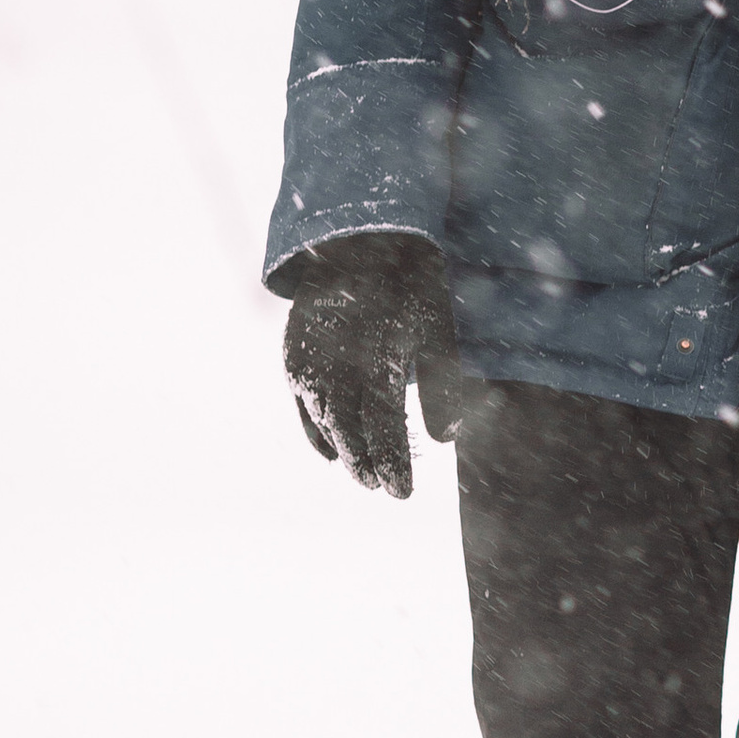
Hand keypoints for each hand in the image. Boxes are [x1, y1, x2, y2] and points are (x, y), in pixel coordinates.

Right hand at [282, 233, 463, 499]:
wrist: (356, 244)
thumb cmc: (408, 288)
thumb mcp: (436, 330)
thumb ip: (442, 384)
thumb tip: (445, 438)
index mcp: (375, 357)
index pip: (382, 427)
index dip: (392, 463)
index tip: (402, 493)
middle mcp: (336, 363)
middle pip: (349, 431)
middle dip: (366, 464)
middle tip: (383, 489)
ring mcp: (309, 360)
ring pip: (323, 421)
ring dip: (343, 451)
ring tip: (363, 475)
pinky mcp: (293, 355)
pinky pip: (302, 404)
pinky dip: (316, 430)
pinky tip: (331, 452)